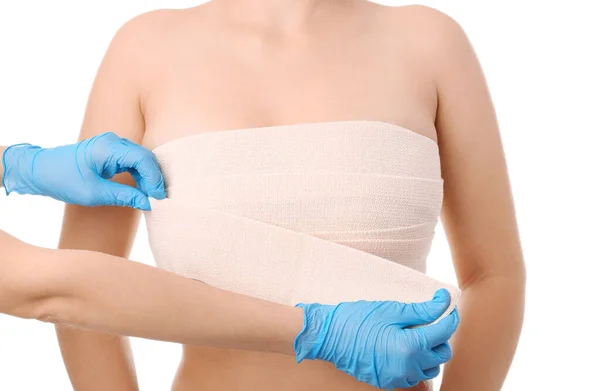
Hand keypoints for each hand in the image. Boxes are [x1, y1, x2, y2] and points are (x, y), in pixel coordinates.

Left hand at [2, 132, 165, 209]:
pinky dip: (139, 175)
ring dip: (148, 177)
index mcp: (108, 147)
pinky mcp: (110, 152)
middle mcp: (113, 142)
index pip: (143, 159)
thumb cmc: (62, 179)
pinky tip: (141, 189)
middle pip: (145, 157)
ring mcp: (112, 145)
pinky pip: (132, 161)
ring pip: (141, 159)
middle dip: (154, 177)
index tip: (159, 196)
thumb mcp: (94, 193)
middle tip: (159, 198)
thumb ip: (124, 196)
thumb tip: (148, 203)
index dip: (154, 178)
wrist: (40, 171)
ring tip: (151, 195)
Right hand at [294, 289, 459, 389]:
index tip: (447, 306)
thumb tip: (444, 303)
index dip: (449, 316)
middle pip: (441, 354)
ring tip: (415, 335)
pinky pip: (412, 376)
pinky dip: (414, 364)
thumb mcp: (392, 310)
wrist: (328, 336)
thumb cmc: (357, 320)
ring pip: (429, 368)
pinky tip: (403, 349)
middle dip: (440, 336)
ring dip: (429, 353)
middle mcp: (407, 367)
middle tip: (429, 321)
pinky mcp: (388, 383)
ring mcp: (397, 378)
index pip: (443, 332)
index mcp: (410, 346)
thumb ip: (422, 310)